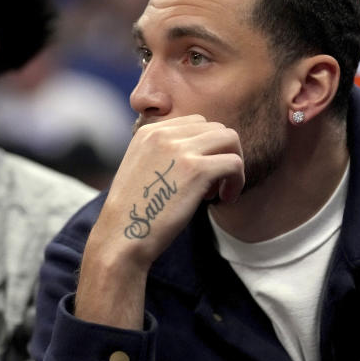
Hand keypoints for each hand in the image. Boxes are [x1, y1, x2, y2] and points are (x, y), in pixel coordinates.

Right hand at [95, 115, 243, 268]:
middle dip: (221, 154)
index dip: (206, 148)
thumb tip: (202, 153)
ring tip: (221, 191)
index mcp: (149, 132)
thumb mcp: (143, 170)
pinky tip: (225, 199)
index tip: (199, 176)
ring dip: (233, 164)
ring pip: (230, 139)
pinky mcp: (196, 170)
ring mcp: (180, 150)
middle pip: (215, 128)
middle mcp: (163, 134)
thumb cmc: (135, 213)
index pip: (195, 123)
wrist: (122, 237)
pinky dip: (237, 181)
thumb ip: (165, 154)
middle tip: (213, 185)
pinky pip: (234, 163)